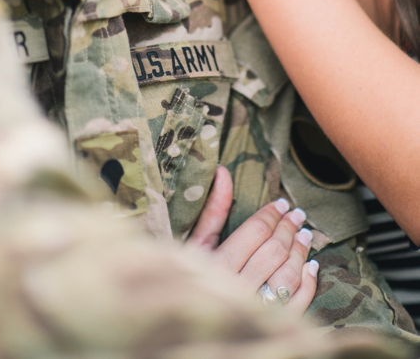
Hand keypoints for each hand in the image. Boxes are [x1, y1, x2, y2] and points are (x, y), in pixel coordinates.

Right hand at [188, 166, 318, 314]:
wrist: (185, 315)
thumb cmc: (187, 275)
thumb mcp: (196, 242)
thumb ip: (213, 209)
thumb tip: (223, 171)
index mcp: (217, 264)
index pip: (255, 232)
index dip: (271, 215)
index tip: (280, 203)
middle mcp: (237, 287)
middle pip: (274, 251)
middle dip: (288, 228)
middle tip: (297, 214)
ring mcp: (255, 307)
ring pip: (288, 276)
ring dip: (300, 252)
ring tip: (305, 235)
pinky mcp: (269, 324)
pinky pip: (298, 303)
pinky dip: (308, 283)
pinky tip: (311, 266)